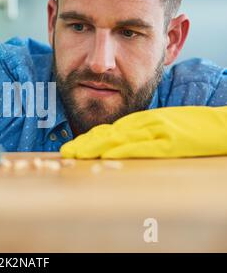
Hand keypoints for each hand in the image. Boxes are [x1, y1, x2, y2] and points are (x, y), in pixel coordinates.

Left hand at [61, 106, 226, 158]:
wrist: (221, 126)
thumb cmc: (191, 128)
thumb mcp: (161, 127)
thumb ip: (140, 134)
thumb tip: (115, 145)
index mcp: (141, 121)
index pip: (108, 131)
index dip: (88, 140)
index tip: (71, 149)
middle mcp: (145, 124)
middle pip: (108, 134)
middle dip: (85, 144)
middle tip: (65, 153)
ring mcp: (157, 132)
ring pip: (120, 139)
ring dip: (96, 147)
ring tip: (77, 154)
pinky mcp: (171, 142)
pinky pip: (143, 146)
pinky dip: (124, 149)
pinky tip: (109, 154)